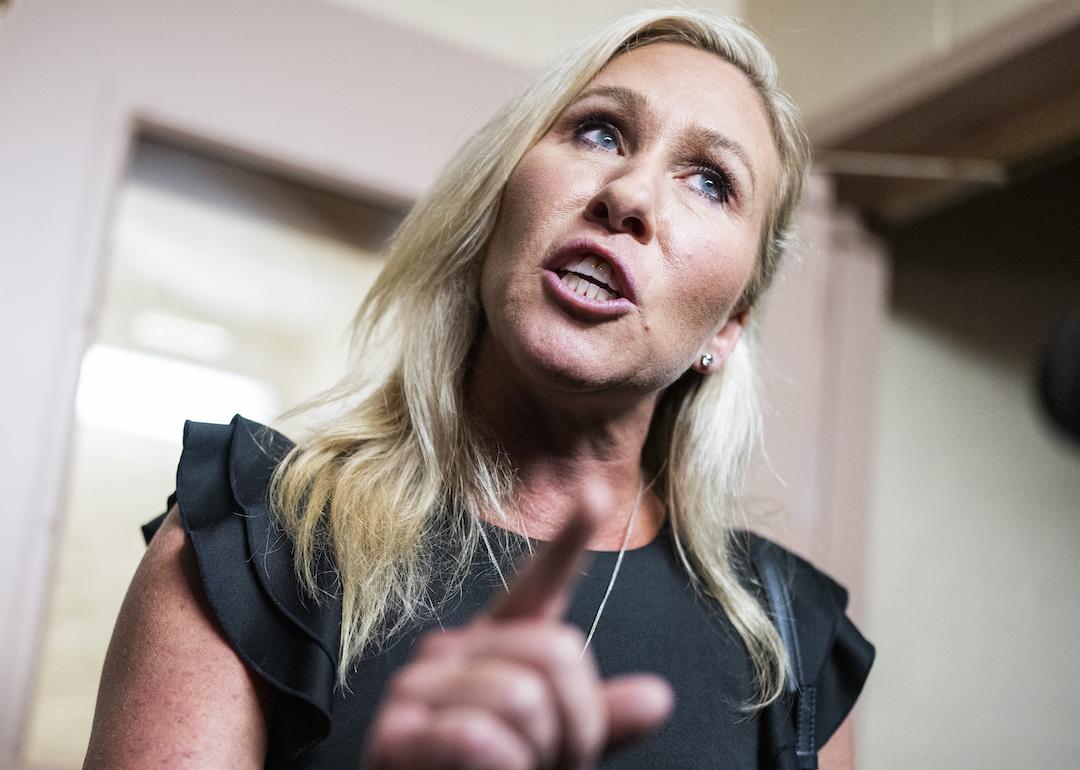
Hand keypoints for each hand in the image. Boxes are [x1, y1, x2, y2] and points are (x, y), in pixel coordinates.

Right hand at [363, 484, 673, 768]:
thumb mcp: (553, 747)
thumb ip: (597, 721)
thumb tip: (657, 698)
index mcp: (497, 647)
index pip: (538, 587)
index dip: (568, 540)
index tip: (596, 492)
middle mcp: (454, 651)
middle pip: (559, 654)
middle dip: (575, 727)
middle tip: (543, 764)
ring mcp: (418, 687)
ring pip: (524, 698)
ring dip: (534, 758)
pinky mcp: (394, 731)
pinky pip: (478, 733)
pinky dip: (500, 768)